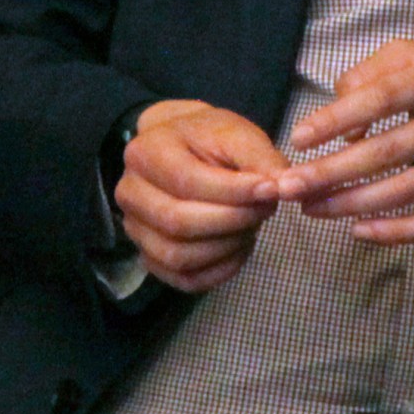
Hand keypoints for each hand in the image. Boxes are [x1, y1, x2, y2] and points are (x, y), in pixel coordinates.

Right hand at [114, 100, 283, 292]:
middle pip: (179, 222)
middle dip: (233, 220)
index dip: (234, 192)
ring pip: (179, 256)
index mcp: (146, 152)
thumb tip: (283, 188)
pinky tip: (240, 247)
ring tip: (252, 225)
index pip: (187, 182)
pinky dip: (219, 271)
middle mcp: (130, 193)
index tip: (272, 189)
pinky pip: (184, 279)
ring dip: (227, 246)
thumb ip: (261, 158)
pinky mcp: (149, 256)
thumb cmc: (209, 139)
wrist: (183, 149)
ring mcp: (135, 229)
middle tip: (266, 209)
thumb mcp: (237, 134)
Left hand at [275, 40, 413, 245]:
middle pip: (388, 151)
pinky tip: (360, 231)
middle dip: (331, 173)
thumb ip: (374, 73)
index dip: (338, 119)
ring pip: (408, 191)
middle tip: (288, 187)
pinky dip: (398, 232)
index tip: (299, 138)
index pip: (383, 98)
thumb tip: (340, 121)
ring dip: (353, 204)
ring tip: (311, 209)